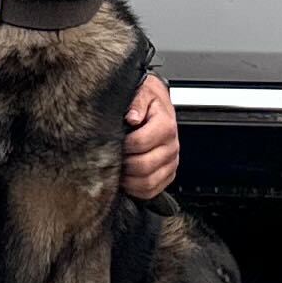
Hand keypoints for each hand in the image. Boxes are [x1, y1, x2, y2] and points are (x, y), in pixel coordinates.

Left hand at [120, 73, 180, 200]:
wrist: (157, 103)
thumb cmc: (148, 99)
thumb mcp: (142, 92)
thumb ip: (137, 102)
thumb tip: (133, 117)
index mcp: (166, 125)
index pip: (140, 143)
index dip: (122, 145)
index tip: (110, 142)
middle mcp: (172, 146)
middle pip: (144, 166)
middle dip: (123, 164)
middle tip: (109, 159)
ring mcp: (171, 162)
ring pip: (149, 182)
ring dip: (129, 180)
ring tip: (115, 170)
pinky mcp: (168, 173)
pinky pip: (152, 190)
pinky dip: (137, 190)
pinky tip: (126, 180)